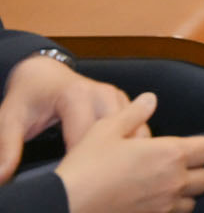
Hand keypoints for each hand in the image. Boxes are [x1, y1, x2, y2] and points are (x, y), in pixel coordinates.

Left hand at [0, 57, 131, 180]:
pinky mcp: (125, 103)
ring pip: (137, 130)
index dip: (81, 161)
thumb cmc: (28, 96)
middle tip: (97, 181)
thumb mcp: (10, 118)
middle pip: (119, 133)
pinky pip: (139, 127)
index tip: (72, 179)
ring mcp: (117, 96)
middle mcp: (103, 93)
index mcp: (77, 95)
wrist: (43, 73)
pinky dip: (134, 145)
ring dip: (128, 152)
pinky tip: (124, 162)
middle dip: (110, 159)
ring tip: (114, 174)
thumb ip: (6, 147)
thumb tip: (3, 176)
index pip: (88, 136)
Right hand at [52, 93, 203, 212]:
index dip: (197, 146)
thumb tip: (149, 100)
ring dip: (183, 194)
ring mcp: (163, 207)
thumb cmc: (86, 167)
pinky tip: (150, 203)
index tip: (182, 147)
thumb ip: (133, 113)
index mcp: (170, 154)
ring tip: (162, 187)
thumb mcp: (106, 129)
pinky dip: (167, 211)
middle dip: (194, 172)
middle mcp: (173, 182)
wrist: (66, 204)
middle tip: (173, 168)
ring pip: (191, 202)